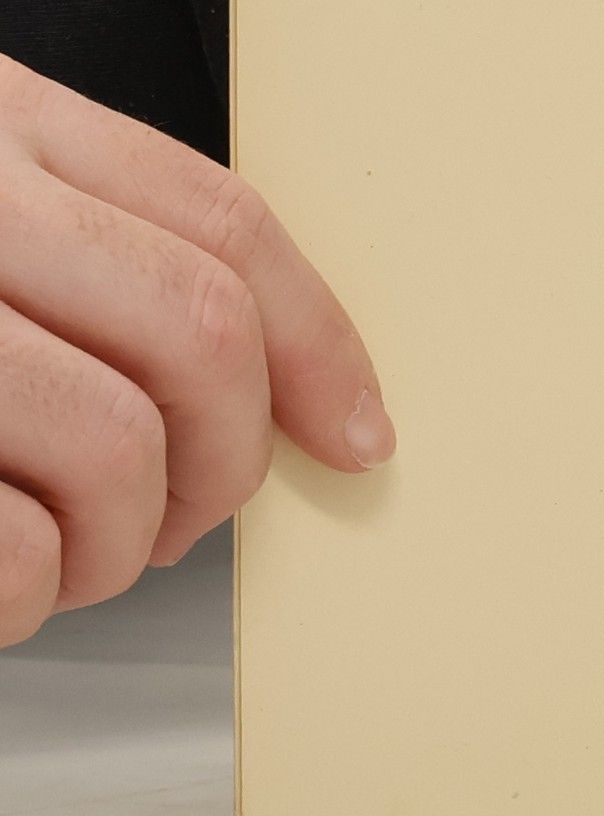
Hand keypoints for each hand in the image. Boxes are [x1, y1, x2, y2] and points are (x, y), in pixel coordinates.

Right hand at [0, 57, 391, 646]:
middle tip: (188, 516)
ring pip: (115, 444)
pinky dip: (25, 593)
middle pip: (198, 333)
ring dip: (122, 543)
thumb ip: (80, 248)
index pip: (221, 222)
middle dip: (229, 458)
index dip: (321, 340)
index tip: (357, 431)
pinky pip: (7, 543)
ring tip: (72, 557)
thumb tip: (266, 388)